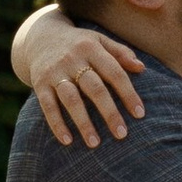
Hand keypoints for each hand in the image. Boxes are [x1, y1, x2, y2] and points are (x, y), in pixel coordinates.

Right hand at [29, 28, 149, 147]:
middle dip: (109, 112)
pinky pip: (48, 106)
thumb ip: (120, 52)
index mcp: (91, 48)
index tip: (140, 114)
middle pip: (94, 88)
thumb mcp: (98, 41)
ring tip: (95, 143)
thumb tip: (141, 68)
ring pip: (71, 99)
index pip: (114, 72)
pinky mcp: (39, 84)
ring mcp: (54, 72)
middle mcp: (72, 59)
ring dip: (83, 122)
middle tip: (122, 134)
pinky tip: (67, 141)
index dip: (128, 93)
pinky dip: (57, 124)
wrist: (39, 37)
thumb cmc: (78, 44)